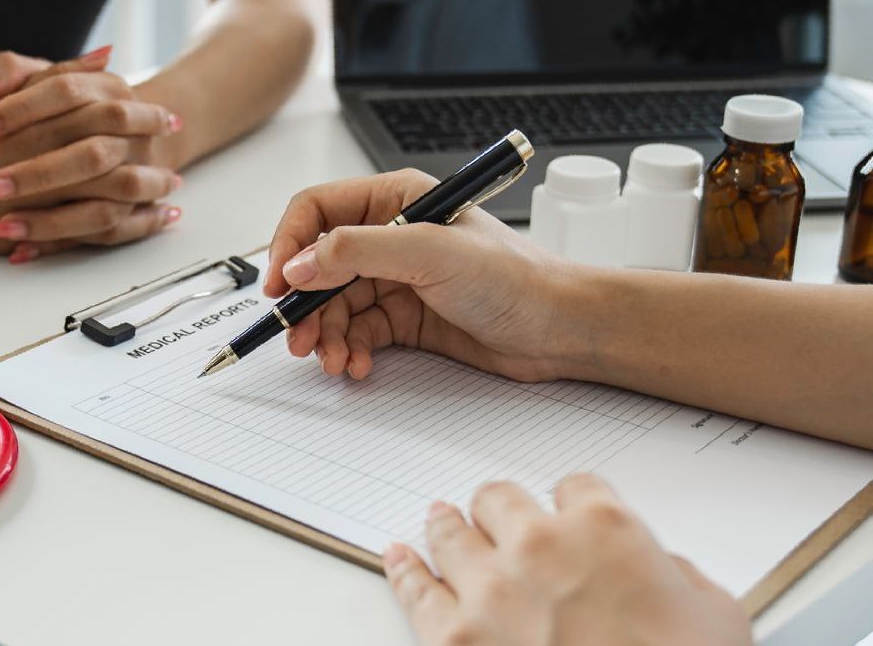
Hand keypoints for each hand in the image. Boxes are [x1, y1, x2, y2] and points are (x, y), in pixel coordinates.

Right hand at [0, 71, 180, 254]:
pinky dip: (119, 232)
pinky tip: (139, 229)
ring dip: (145, 200)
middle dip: (152, 160)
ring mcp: (32, 199)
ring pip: (107, 199)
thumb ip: (52, 76)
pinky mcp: (23, 232)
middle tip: (175, 162)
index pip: (103, 111)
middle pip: (116, 156)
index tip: (165, 116)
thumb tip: (106, 58)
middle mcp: (38, 158)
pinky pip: (84, 235)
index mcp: (34, 119)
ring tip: (170, 199)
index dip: (141, 114)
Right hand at [264, 169, 588, 381]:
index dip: (289, 245)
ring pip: (333, 305)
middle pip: (318, 266)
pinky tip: (358, 364)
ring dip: (325, 335)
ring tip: (333, 360)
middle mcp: (390, 235)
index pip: (317, 211)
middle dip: (305, 305)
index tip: (279, 285)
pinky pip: (356, 332)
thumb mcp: (430, 253)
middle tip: (298, 338)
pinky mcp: (404, 317)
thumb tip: (299, 263)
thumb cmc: (516, 277)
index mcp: (395, 199)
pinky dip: (349, 351)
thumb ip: (357, 251)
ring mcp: (395, 278)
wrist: (560, 329)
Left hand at [382, 475, 750, 645]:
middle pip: (499, 499)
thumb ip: (677, 576)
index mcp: (605, 529)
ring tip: (443, 521)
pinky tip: (401, 558)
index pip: (575, 485)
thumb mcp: (715, 615)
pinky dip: (405, 570)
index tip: (567, 509)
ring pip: (450, 533)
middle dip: (501, 509)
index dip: (572, 501)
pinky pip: (414, 589)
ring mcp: (489, 590)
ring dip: (449, 527)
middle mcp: (539, 546)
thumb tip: (659, 573)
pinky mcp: (453, 637)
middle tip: (498, 517)